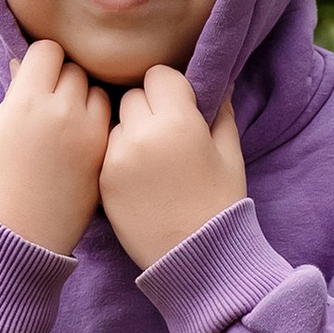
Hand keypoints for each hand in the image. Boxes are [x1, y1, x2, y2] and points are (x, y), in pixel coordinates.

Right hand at [0, 39, 110, 256]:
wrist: (17, 235)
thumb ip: (16, 94)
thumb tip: (26, 65)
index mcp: (27, 101)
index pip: (48, 51)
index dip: (41, 62)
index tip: (36, 77)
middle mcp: (63, 111)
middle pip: (74, 69)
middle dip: (62, 80)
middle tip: (50, 103)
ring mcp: (89, 134)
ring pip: (96, 92)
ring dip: (84, 99)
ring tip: (67, 123)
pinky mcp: (105, 155)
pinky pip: (108, 121)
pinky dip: (97, 124)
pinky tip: (80, 141)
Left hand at [98, 65, 247, 268]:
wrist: (195, 257)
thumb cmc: (219, 203)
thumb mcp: (230, 154)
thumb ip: (221, 112)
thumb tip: (217, 83)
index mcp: (178, 121)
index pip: (158, 75)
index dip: (170, 89)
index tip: (179, 107)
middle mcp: (142, 133)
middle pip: (133, 96)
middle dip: (148, 108)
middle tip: (165, 135)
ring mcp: (117, 157)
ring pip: (117, 124)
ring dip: (131, 132)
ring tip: (151, 161)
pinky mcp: (102, 180)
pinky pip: (107, 151)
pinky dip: (120, 157)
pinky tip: (139, 180)